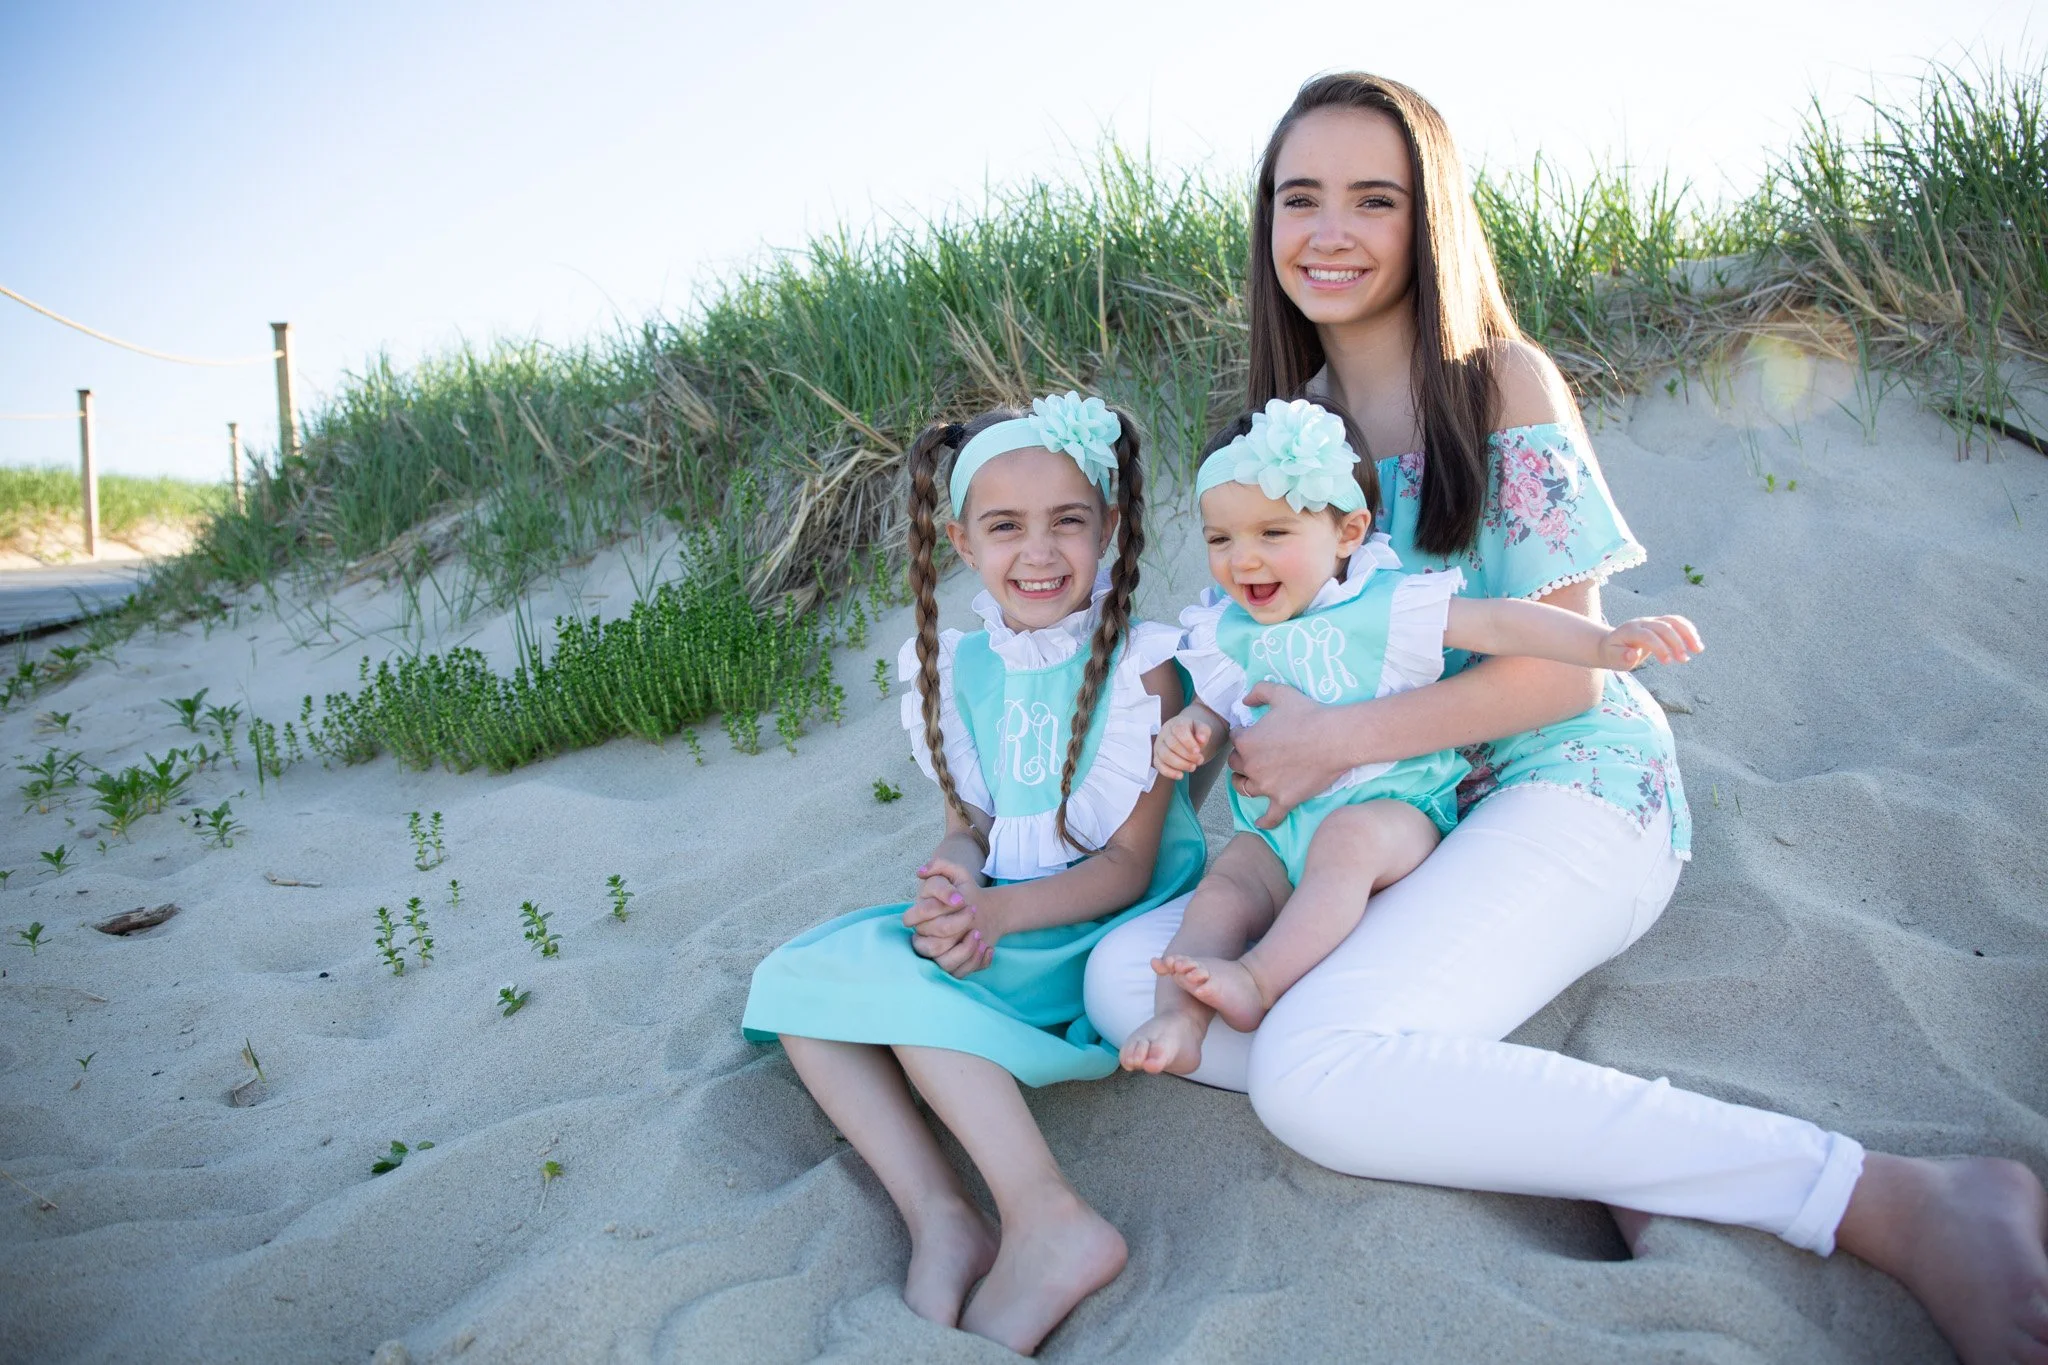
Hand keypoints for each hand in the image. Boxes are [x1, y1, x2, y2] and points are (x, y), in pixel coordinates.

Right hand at [904, 860, 997, 977]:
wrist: (985, 912)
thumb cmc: (965, 893)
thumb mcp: (957, 875)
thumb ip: (940, 866)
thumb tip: (921, 872)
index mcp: (919, 916)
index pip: (917, 916)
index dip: (939, 907)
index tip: (962, 899)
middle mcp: (923, 938)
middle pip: (933, 942)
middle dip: (956, 925)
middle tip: (974, 913)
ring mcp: (936, 955)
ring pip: (943, 962)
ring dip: (966, 949)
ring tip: (980, 935)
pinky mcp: (952, 967)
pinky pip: (959, 973)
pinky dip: (976, 962)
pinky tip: (987, 948)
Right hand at [1153, 711, 1211, 779]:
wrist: (1182, 735)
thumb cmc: (1191, 732)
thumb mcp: (1200, 727)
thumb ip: (1203, 731)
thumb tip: (1202, 739)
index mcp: (1176, 724)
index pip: (1179, 730)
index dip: (1188, 742)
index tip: (1198, 751)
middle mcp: (1164, 734)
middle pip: (1172, 745)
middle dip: (1188, 756)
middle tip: (1200, 760)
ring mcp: (1158, 746)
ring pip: (1165, 756)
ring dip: (1180, 764)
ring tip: (1193, 767)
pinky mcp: (1156, 757)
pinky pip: (1159, 766)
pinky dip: (1169, 772)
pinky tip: (1180, 775)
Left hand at [1227, 681, 1350, 828]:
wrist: (1336, 738)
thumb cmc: (1309, 714)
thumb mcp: (1281, 693)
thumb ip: (1258, 691)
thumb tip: (1245, 700)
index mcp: (1246, 741)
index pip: (1234, 740)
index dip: (1242, 736)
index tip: (1251, 735)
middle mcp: (1251, 766)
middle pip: (1235, 766)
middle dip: (1241, 760)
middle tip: (1252, 757)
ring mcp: (1266, 786)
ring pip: (1244, 789)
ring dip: (1245, 784)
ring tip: (1248, 782)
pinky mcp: (1284, 800)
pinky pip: (1269, 817)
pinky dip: (1264, 821)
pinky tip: (1260, 823)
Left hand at [1601, 615, 1703, 669]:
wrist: (1611, 643)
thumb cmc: (1613, 654)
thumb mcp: (1612, 659)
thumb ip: (1622, 658)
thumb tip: (1632, 654)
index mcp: (1630, 631)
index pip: (1648, 636)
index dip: (1659, 647)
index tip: (1668, 662)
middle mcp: (1642, 622)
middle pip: (1663, 627)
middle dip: (1676, 642)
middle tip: (1684, 660)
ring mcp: (1652, 621)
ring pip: (1673, 621)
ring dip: (1688, 634)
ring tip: (1698, 649)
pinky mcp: (1660, 623)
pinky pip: (1677, 622)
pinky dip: (1688, 631)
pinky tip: (1696, 644)